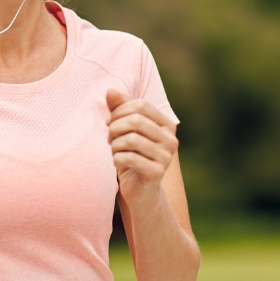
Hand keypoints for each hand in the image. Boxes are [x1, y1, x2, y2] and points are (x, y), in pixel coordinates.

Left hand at [106, 89, 178, 203]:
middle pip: (136, 120)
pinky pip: (130, 158)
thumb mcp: (124, 132)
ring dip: (114, 145)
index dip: (120, 111)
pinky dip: (117, 158)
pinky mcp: (157, 173)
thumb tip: (110, 90)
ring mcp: (166, 157)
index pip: (142, 106)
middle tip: (109, 138)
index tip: (110, 122)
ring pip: (131, 139)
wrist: (138, 191)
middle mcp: (171, 140)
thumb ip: (119, 110)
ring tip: (113, 151)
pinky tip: (116, 163)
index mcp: (167, 125)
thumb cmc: (130, 156)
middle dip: (115, 127)